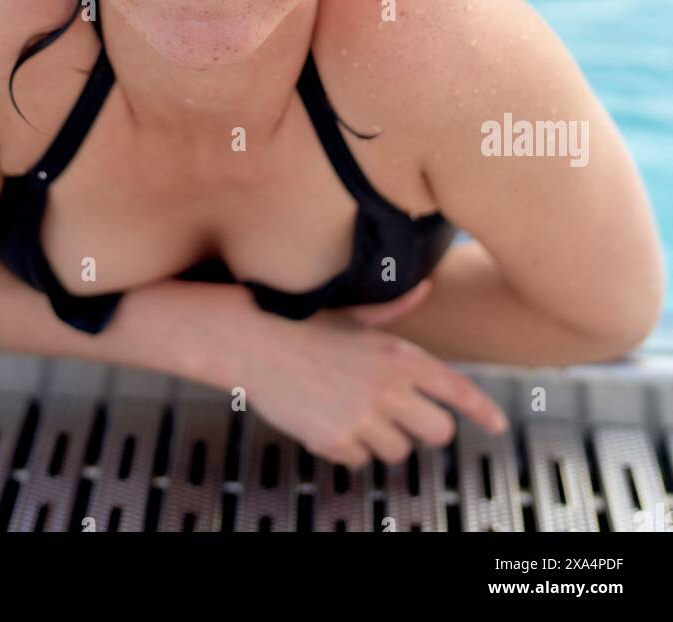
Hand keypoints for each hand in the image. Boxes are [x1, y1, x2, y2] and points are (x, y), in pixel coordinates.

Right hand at [243, 280, 508, 467]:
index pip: (457, 389)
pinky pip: (359, 461)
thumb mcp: (353, 313)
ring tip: (353, 410)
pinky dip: (348, 449)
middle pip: (439, 432)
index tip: (498, 426)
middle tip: (405, 419)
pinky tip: (329, 420)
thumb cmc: (302, 324)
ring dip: (382, 440)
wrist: (251, 340)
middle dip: (426, 430)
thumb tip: (425, 288)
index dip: (483, 411)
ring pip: (398, 452)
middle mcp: (387, 388)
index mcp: (398, 355)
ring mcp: (362, 417)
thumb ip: (395, 308)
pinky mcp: (336, 440)